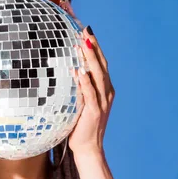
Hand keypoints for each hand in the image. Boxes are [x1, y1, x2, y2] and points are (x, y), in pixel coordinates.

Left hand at [68, 27, 114, 156]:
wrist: (89, 148)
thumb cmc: (81, 126)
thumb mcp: (80, 104)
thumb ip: (79, 89)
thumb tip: (70, 72)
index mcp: (105, 90)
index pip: (101, 64)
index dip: (95, 48)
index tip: (86, 32)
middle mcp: (107, 93)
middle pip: (102, 65)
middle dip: (93, 47)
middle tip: (85, 30)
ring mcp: (102, 102)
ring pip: (98, 76)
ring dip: (90, 59)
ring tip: (83, 44)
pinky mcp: (95, 112)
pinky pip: (90, 93)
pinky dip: (86, 82)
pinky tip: (79, 71)